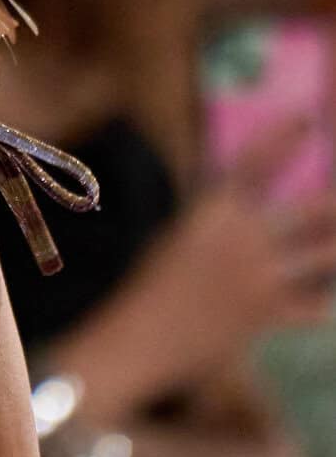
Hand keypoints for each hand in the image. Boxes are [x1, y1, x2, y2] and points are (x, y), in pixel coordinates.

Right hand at [123, 125, 335, 385]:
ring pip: (326, 256)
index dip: (283, 137)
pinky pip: (315, 306)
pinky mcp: (267, 314)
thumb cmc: (152, 283)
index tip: (307, 120)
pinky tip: (327, 299)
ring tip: (335, 240)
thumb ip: (219, 217)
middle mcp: (242, 239)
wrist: (140, 337)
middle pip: (312, 209)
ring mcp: (259, 277)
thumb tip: (248, 201)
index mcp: (214, 211)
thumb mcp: (180, 235)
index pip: (256, 162)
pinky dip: (324, 302)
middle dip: (335, 202)